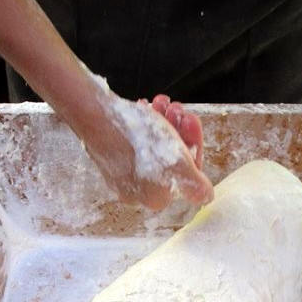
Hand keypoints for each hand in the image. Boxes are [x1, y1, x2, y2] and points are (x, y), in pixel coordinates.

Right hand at [78, 89, 212, 210]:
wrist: (95, 116)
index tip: (190, 120)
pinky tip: (146, 106)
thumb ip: (195, 186)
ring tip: (161, 103)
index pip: (186, 172)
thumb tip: (207, 197)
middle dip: (177, 130)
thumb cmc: (138, 140)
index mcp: (156, 198)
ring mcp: (122, 174)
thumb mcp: (178, 164)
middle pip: (171, 158)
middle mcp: (138, 191)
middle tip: (176, 109)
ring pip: (154, 146)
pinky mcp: (111, 157)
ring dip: (163, 122)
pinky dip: (145, 123)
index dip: (192, 143)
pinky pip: (136, 141)